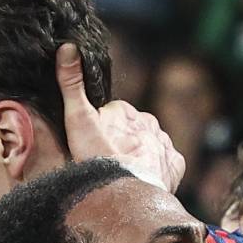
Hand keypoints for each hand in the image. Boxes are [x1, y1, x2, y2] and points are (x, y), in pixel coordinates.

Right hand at [55, 43, 185, 192]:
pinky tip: (144, 176)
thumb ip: (71, 85)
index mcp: (126, 111)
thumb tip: (68, 47)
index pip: (112, 115)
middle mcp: (149, 123)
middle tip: (105, 163)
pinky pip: (168, 162)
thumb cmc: (98, 159)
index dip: (99, 130)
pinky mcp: (175, 165)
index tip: (92, 145)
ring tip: (124, 174)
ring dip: (138, 156)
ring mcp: (164, 144)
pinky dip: (158, 168)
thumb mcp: (78, 120)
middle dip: (121, 142)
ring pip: (150, 146)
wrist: (124, 196)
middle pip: (131, 131)